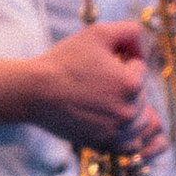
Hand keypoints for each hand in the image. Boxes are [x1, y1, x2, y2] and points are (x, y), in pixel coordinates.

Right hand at [30, 19, 150, 150]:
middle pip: (142, 94)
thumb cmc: (64, 61)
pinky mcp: (105, 145)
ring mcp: (117, 132)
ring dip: (131, 109)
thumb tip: (141, 41)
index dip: (121, 59)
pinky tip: (117, 123)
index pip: (140, 67)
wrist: (34, 92)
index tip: (100, 60)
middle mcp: (128, 111)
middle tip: (98, 79)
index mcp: (131, 84)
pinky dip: (130, 135)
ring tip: (105, 99)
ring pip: (141, 121)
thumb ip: (128, 30)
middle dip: (125, 84)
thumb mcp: (98, 32)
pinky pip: (132, 145)